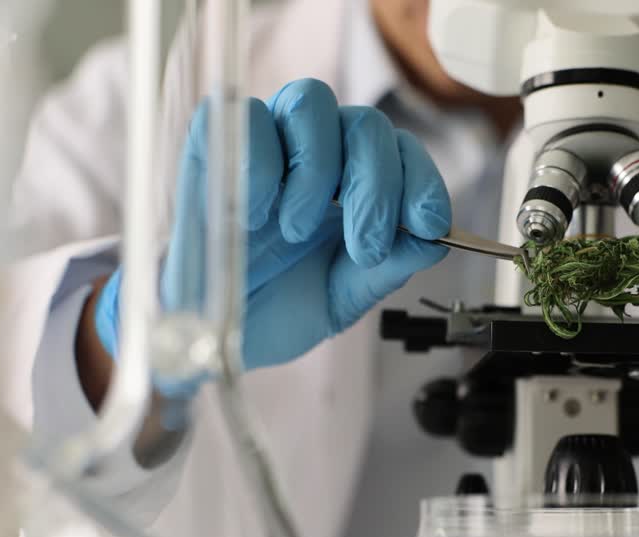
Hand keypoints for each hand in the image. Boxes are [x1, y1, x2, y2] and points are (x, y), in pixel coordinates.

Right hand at [94, 78, 449, 385]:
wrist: (207, 331)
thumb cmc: (272, 306)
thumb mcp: (341, 299)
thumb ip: (387, 268)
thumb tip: (430, 240)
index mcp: (355, 183)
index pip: (403, 152)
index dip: (422, 181)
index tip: (428, 225)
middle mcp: (317, 151)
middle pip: (366, 124)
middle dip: (378, 187)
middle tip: (366, 245)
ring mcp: (267, 139)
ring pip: (311, 103)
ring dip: (319, 171)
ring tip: (298, 229)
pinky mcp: (215, 137)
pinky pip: (247, 117)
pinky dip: (261, 168)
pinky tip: (254, 216)